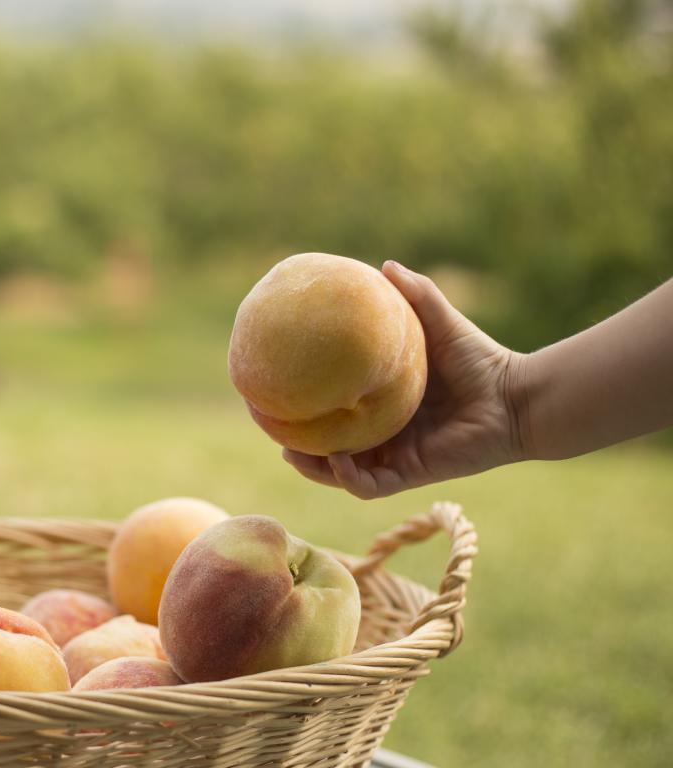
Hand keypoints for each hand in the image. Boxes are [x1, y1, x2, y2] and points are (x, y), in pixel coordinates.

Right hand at [282, 260, 527, 498]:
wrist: (516, 397)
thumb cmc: (480, 359)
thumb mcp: (439, 322)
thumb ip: (416, 294)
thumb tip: (384, 265)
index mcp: (379, 405)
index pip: (331, 410)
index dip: (301, 406)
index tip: (274, 390)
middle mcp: (382, 434)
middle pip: (325, 447)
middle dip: (295, 443)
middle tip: (270, 424)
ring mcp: (394, 457)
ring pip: (340, 473)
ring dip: (313, 468)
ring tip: (290, 453)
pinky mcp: (411, 474)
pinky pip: (370, 485)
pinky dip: (350, 477)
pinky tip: (337, 461)